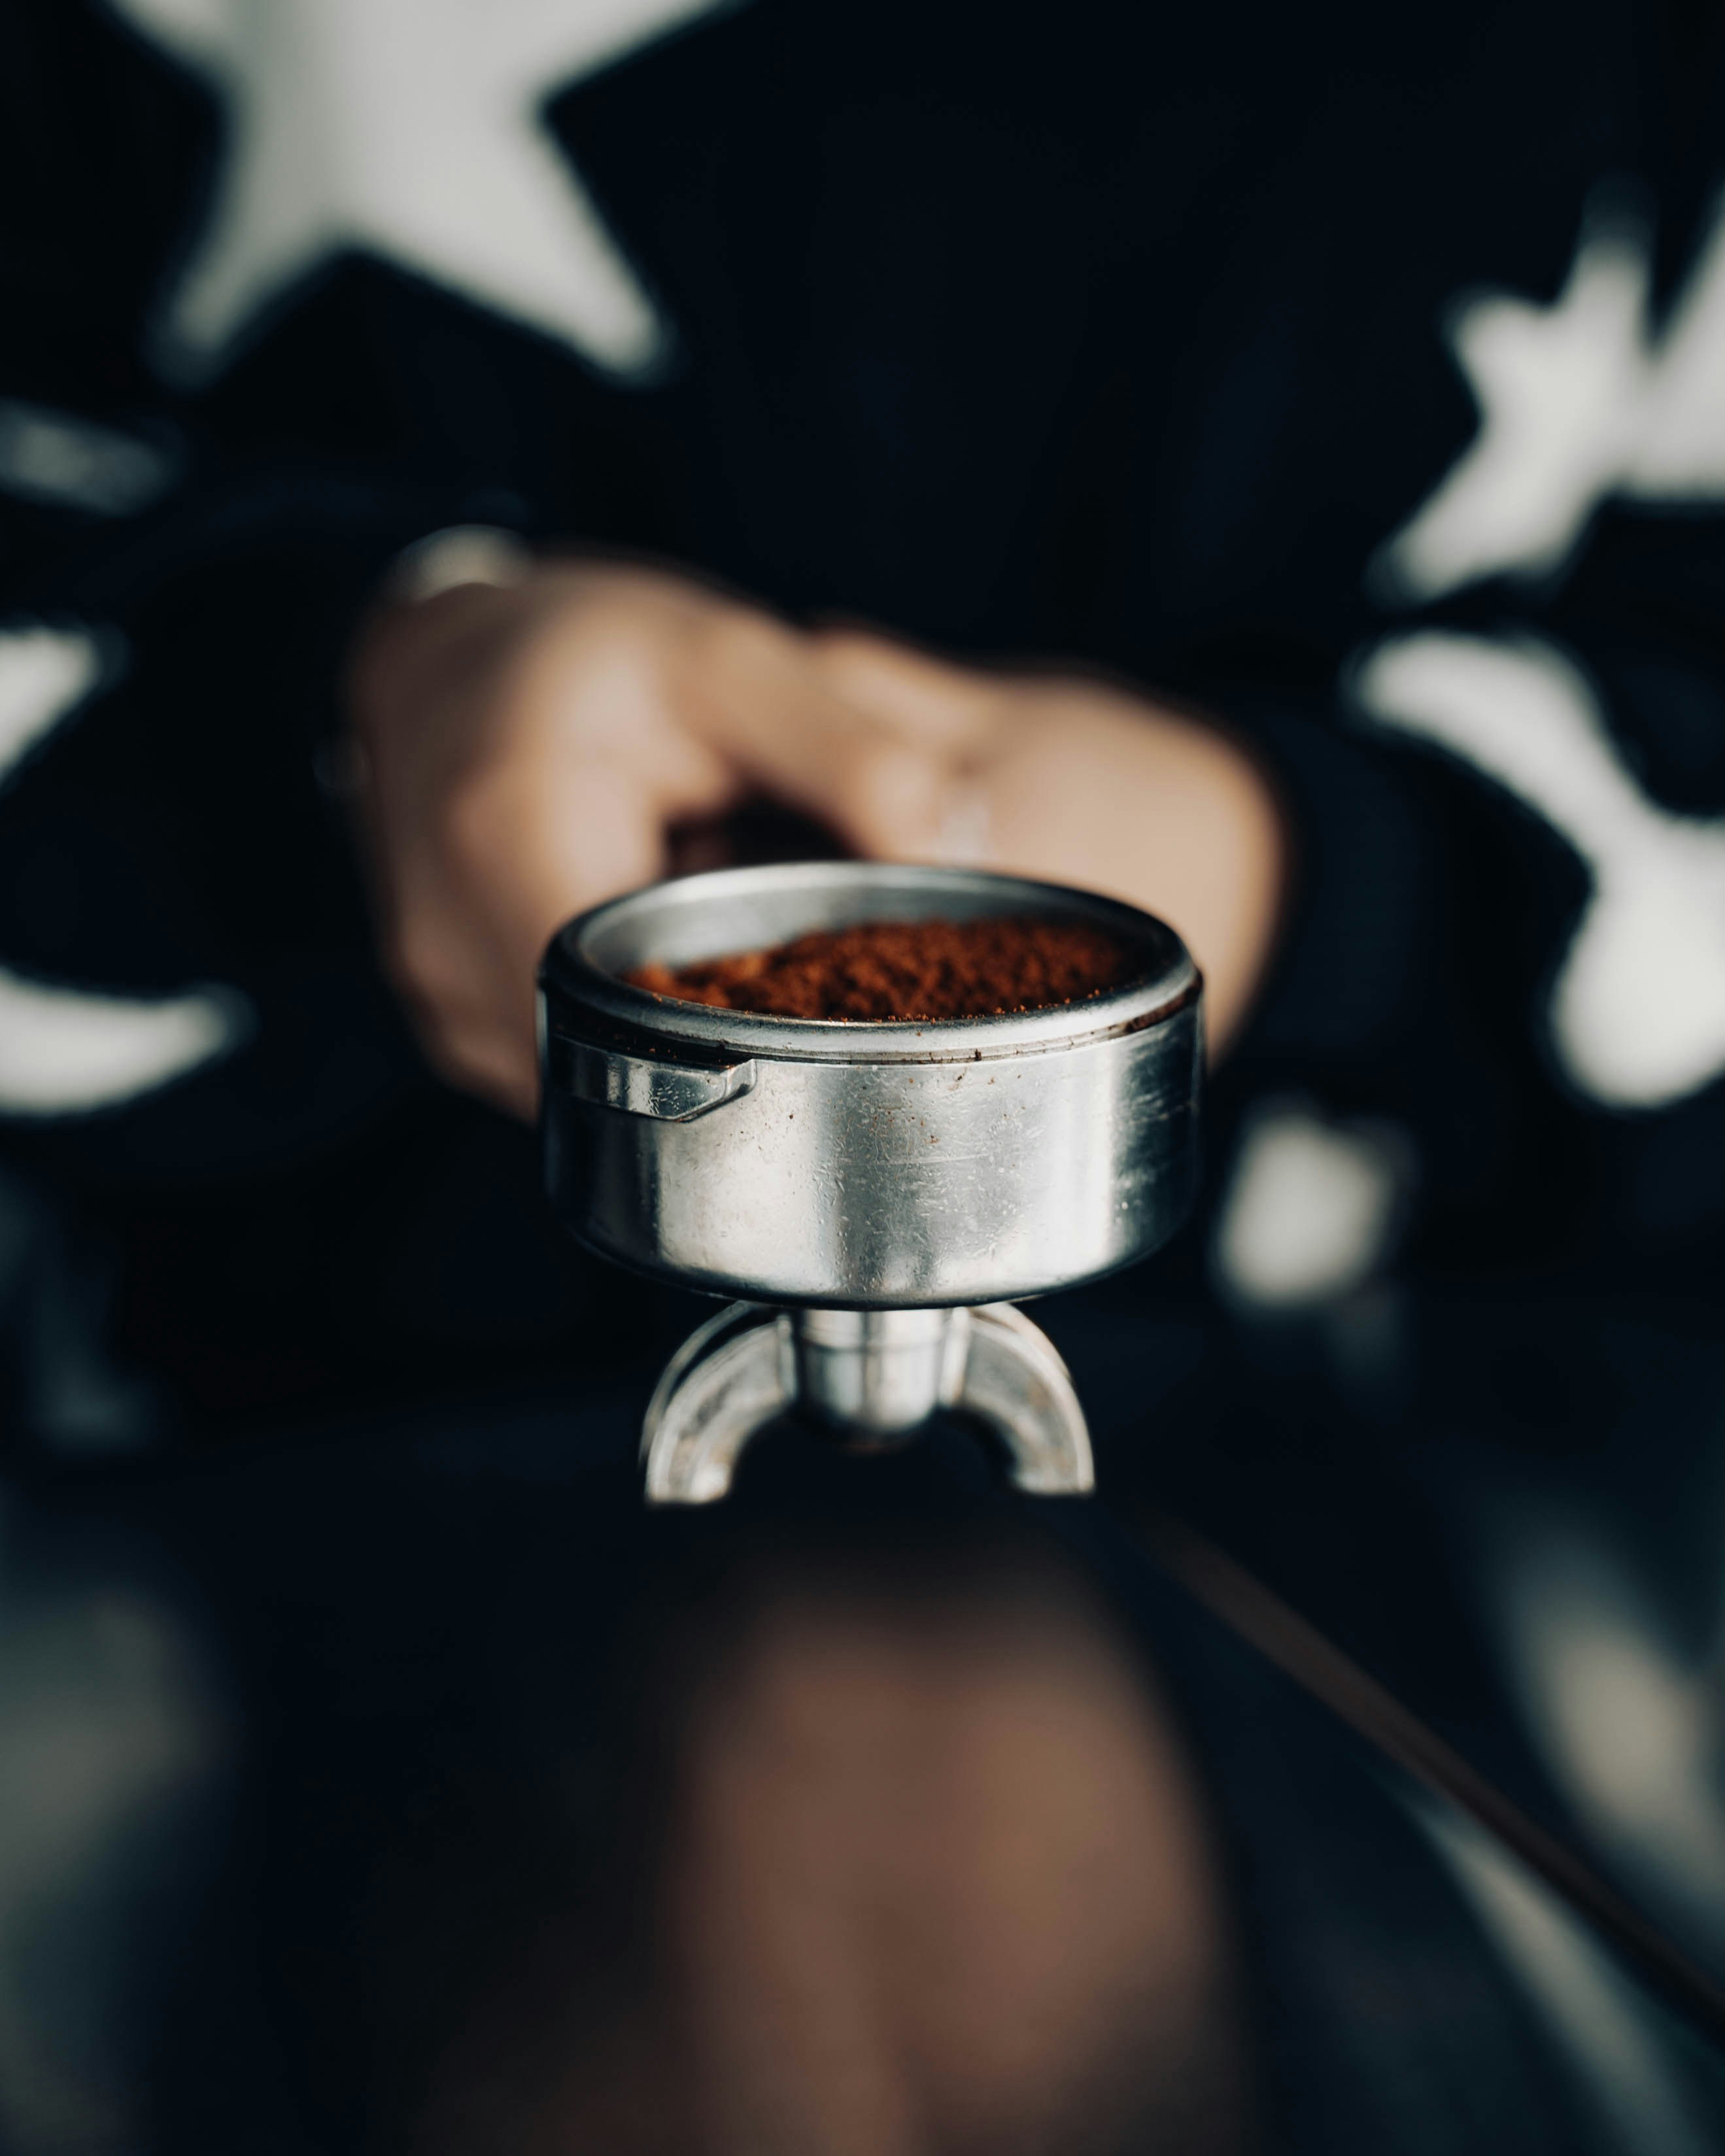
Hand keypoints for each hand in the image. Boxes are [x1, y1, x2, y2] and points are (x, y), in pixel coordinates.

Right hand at [347, 559, 1282, 1116]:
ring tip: (731, 971)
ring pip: (584, 1082)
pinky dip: (627, 1039)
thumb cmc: (592, 652)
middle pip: (612, 1066)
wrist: (451, 655)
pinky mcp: (453, 1012)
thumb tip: (954, 854)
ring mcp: (440, 988)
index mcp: (512, 836)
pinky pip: (556, 1065)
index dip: (743, 1039)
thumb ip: (851, 756)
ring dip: (671, 1050)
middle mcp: (450, 934)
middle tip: (805, 1004)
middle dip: (721, 1051)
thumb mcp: (736, 664)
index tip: (822, 1021)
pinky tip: (672, 973)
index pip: (631, 1015)